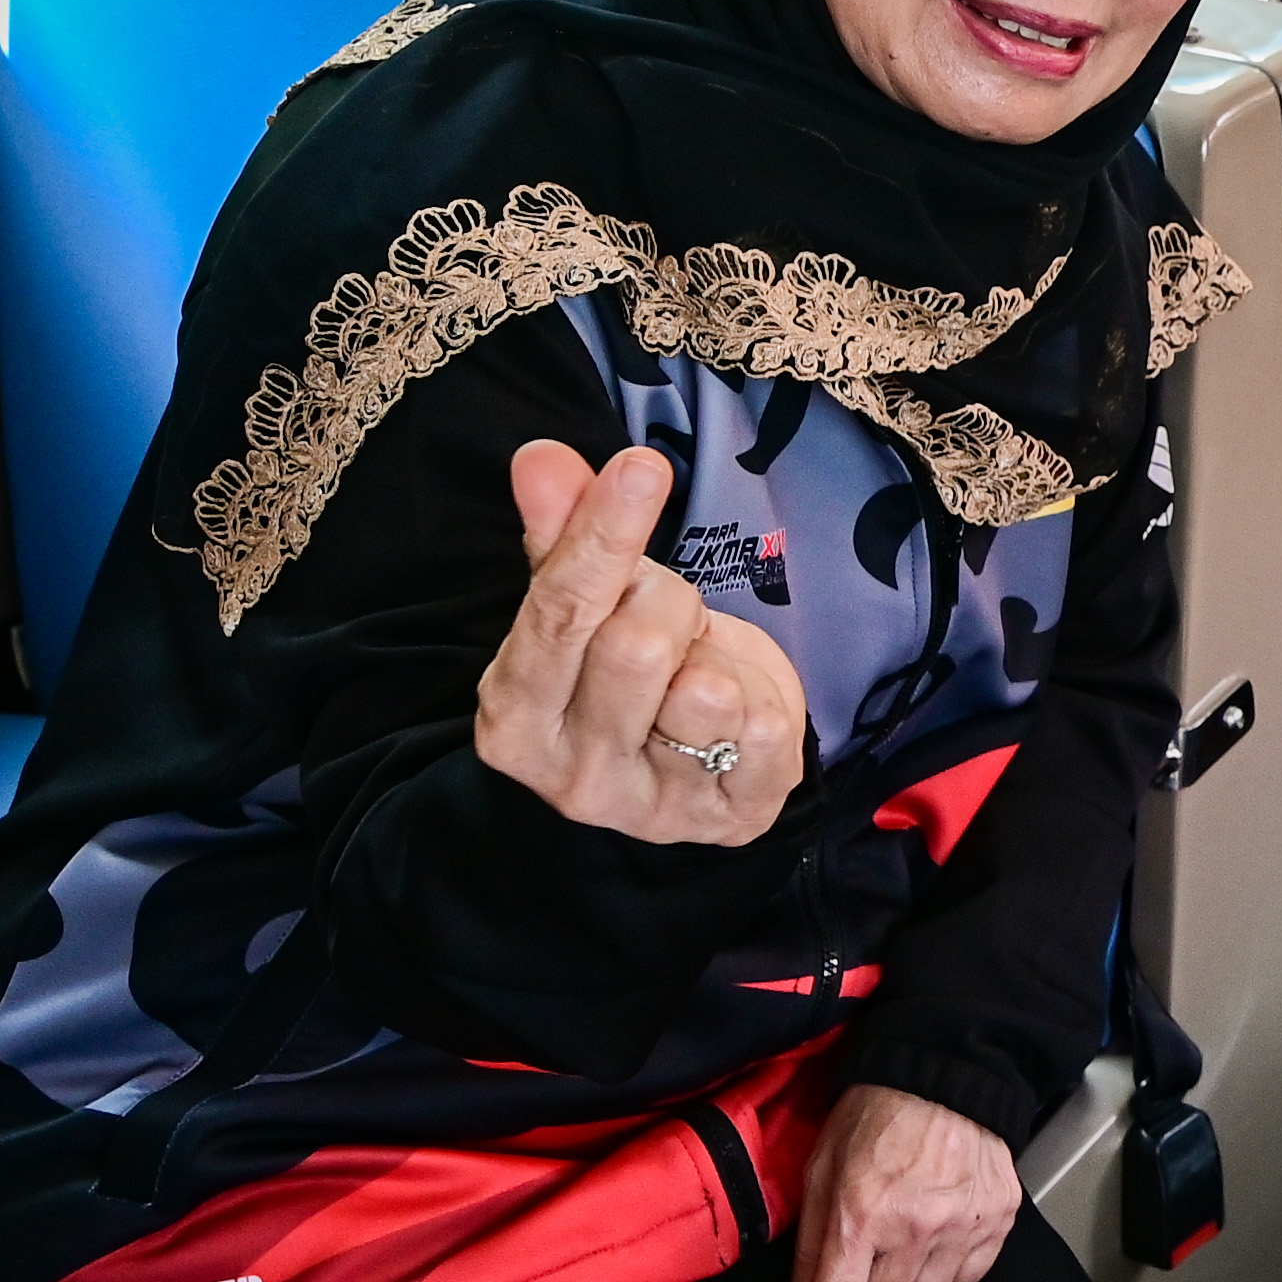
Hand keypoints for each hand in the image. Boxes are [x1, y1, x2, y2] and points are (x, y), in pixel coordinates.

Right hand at [478, 442, 805, 846]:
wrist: (686, 779)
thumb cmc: (623, 680)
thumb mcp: (589, 611)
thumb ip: (564, 538)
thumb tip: (543, 459)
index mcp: (515, 714)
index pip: (559, 612)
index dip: (604, 536)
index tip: (642, 466)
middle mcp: (571, 773)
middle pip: (639, 645)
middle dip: (670, 605)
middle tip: (672, 616)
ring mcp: (649, 806)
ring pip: (706, 692)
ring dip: (718, 658)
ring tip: (701, 672)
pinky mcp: (729, 821)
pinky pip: (766, 734)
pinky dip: (766, 702)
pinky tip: (740, 714)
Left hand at [772, 1081, 1020, 1281]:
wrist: (945, 1075)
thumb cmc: (877, 1115)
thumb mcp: (822, 1172)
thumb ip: (810, 1244)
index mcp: (862, 1216)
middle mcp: (917, 1229)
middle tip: (859, 1258)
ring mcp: (964, 1227)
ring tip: (901, 1243)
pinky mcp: (997, 1221)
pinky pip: (967, 1280)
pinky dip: (946, 1272)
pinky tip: (936, 1238)